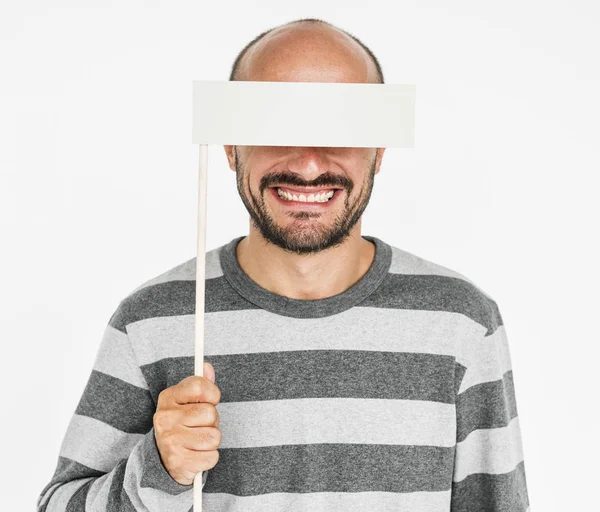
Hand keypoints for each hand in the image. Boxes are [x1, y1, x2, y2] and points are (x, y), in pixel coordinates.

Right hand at [153, 362, 221, 484]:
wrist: (162, 459)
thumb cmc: (182, 424)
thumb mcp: (187, 401)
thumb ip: (200, 384)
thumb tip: (207, 367)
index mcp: (168, 398)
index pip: (199, 386)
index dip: (212, 393)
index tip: (211, 400)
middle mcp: (165, 418)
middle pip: (211, 413)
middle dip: (212, 421)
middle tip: (199, 425)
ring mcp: (170, 441)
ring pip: (214, 436)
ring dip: (211, 441)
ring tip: (198, 440)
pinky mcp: (178, 462)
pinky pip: (213, 457)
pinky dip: (209, 457)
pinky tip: (196, 454)